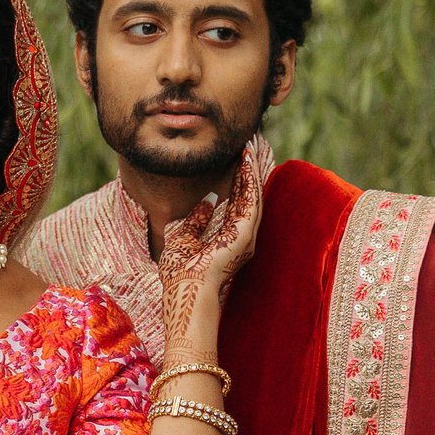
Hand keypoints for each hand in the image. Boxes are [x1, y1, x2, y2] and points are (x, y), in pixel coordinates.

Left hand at [155, 142, 266, 344]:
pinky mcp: (244, 233)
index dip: (240, 179)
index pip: (238, 202)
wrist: (184, 290)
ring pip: (253, 194)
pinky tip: (247, 161)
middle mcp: (243, 236)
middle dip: (250, 169)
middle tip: (251, 144)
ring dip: (252, 169)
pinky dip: (250, 179)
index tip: (239, 158)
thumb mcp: (184, 237)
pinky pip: (250, 199)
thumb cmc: (181, 272)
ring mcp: (246, 235)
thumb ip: (197, 220)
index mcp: (230, 238)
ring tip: (251, 146)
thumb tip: (208, 201)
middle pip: (250, 195)